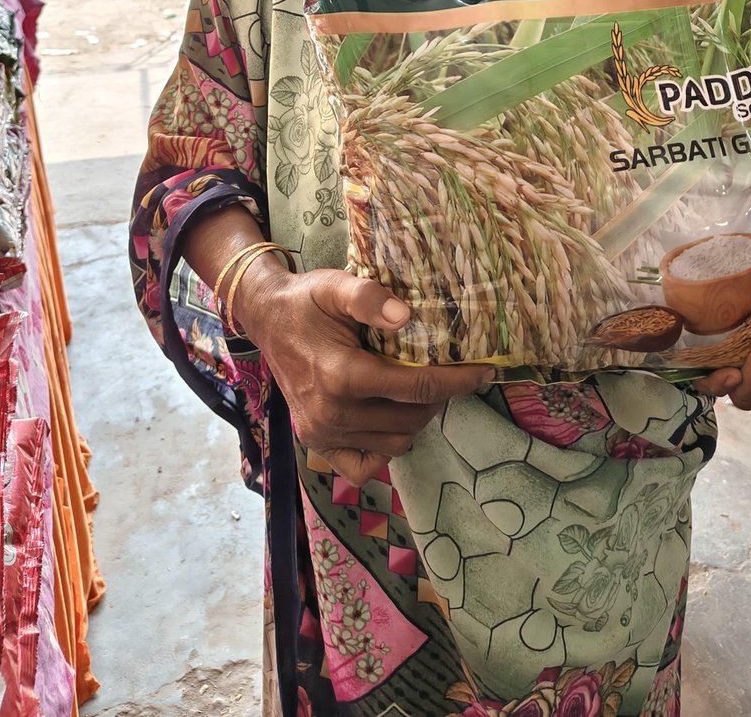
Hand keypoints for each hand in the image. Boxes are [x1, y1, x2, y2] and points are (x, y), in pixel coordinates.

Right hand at [237, 266, 492, 486]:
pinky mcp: (316, 443)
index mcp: (342, 376)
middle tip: (447, 373)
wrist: (266, 318)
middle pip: (411, 418)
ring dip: (415, 419)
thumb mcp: (335, 286)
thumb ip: (368, 297)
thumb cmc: (305, 300)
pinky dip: (385, 447)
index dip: (457, 382)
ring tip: (419, 391)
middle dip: (438, 398)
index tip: (485, 371)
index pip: (416, 389)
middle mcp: (332, 413)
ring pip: (395, 442)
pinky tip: (389, 418)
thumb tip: (406, 315)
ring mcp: (322, 433)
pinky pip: (364, 465)